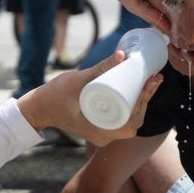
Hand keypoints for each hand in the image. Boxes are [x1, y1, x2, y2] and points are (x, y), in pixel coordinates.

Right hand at [17, 50, 163, 145]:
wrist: (39, 108)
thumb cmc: (54, 96)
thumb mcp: (78, 81)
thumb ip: (100, 69)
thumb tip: (123, 55)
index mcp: (100, 132)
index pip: (132, 121)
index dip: (144, 101)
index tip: (150, 83)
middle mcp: (104, 137)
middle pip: (134, 120)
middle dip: (146, 99)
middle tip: (154, 78)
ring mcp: (102, 133)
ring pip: (129, 119)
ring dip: (141, 101)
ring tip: (149, 80)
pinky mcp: (100, 125)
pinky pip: (121, 117)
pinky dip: (131, 104)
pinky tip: (138, 89)